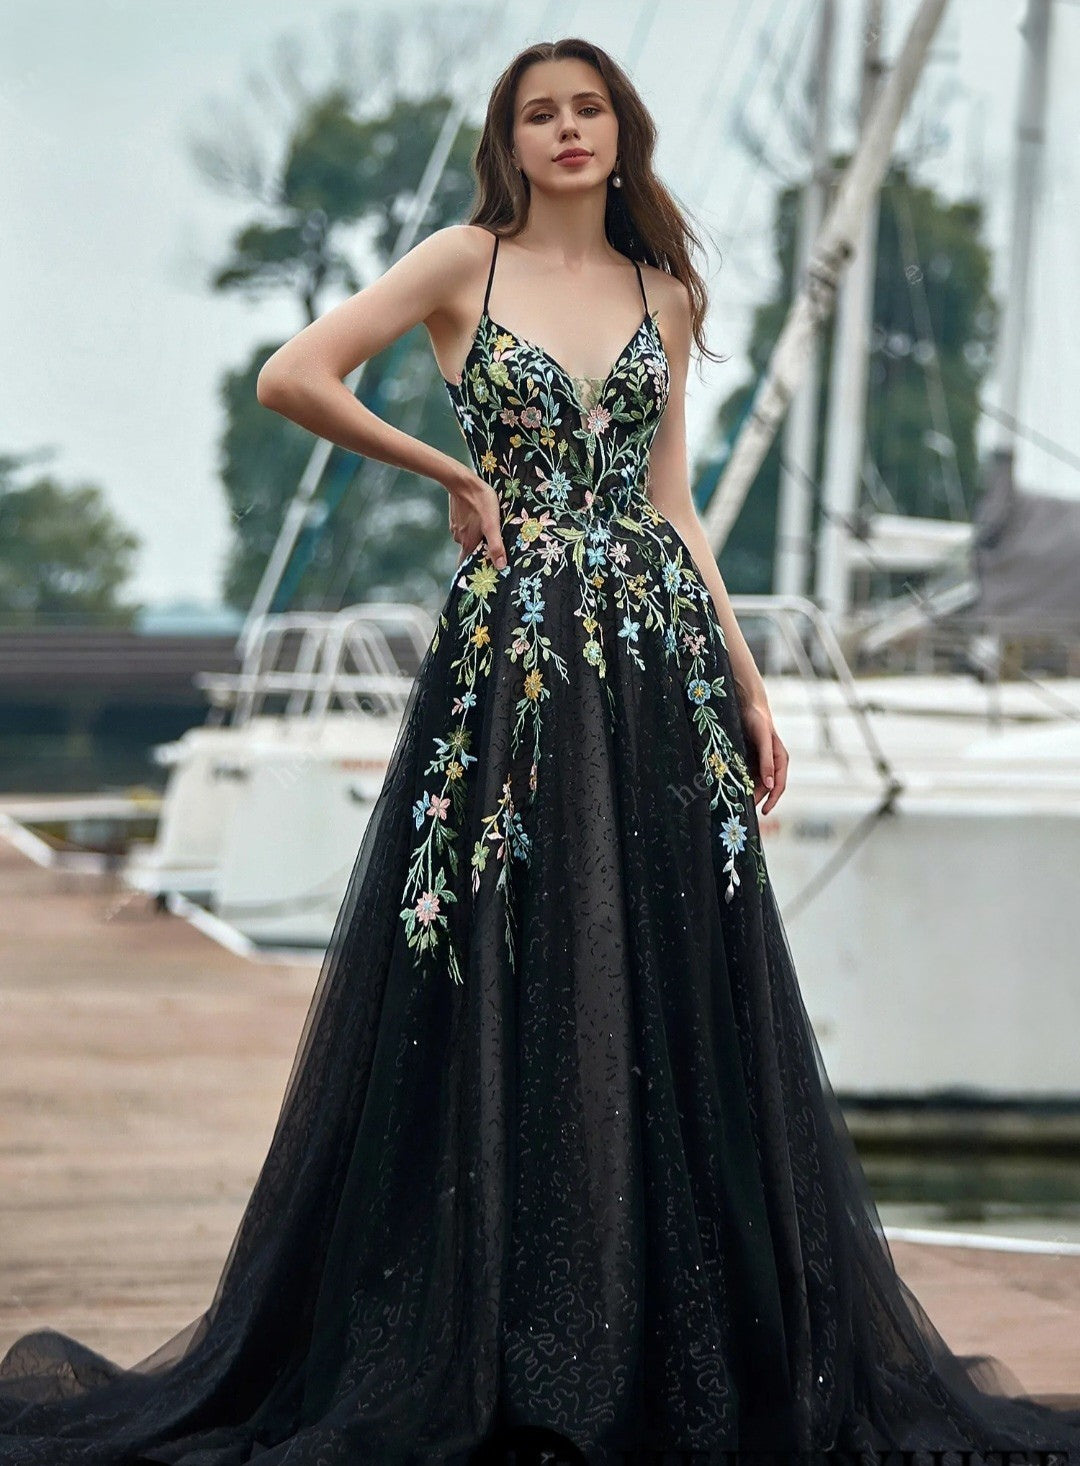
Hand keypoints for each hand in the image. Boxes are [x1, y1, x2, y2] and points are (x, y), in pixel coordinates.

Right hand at [443, 464, 508, 570]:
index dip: (475, 569)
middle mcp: (459, 538)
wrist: (463, 481)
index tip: (484, 571)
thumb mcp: (492, 524)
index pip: (466, 564)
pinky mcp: (456, 517)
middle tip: (494, 545)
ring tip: (489, 528)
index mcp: (467, 544)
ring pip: (468, 537)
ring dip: (478, 536)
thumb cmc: (480, 502)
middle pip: (470, 550)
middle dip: (481, 550)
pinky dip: (473, 525)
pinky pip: (465, 526)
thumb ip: (496, 546)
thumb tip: (501, 566)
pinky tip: (481, 517)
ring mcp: (456, 527)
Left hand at [738, 697, 788, 814]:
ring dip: (747, 791)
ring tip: (735, 800)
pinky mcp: (750, 758)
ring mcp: (760, 761)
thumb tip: (770, 785)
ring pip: (755, 782)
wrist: (747, 705)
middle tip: (743, 809)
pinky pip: (746, 774)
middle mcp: (772, 763)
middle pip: (766, 787)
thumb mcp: (763, 740)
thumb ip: (767, 761)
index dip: (772, 800)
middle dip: (757, 798)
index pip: (778, 786)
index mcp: (780, 760)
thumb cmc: (758, 720)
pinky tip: (730, 786)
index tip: (763, 812)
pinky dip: (740, 782)